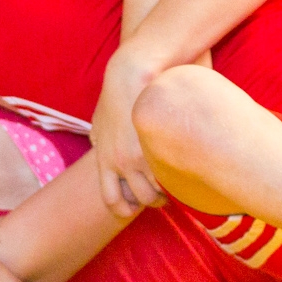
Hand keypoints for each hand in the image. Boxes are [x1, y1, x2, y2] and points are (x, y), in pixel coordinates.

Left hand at [90, 50, 164, 217]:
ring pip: (155, 194)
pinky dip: (176, 180)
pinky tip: (184, 171)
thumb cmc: (117, 93)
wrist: (130, 72)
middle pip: (136, 201)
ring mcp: (137, 158)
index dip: (124, 209)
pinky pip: (168, 178)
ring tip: (178, 184)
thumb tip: (98, 142)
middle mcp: (119, 163)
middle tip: (164, 195)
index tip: (137, 205)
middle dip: (151, 202)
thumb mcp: (99, 118)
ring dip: (167, 193)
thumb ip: (99, 136)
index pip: (111, 200)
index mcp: (105, 159)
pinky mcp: (155, 148)